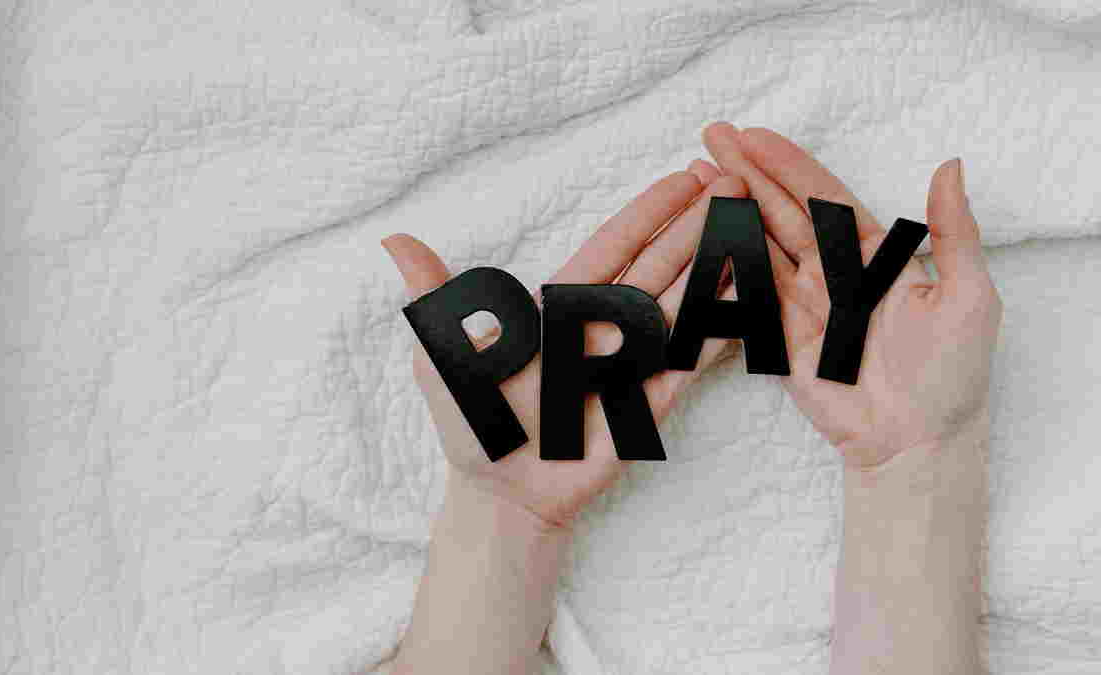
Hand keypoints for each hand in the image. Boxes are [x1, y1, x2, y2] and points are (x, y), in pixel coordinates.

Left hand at [384, 165, 745, 529]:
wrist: (500, 495)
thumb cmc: (471, 427)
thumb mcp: (443, 356)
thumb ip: (435, 298)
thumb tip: (395, 239)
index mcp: (560, 308)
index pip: (613, 247)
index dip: (649, 212)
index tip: (684, 177)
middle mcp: (602, 328)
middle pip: (657, 264)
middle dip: (695, 225)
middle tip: (733, 183)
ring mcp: (630, 362)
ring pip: (679, 304)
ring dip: (714, 266)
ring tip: (749, 226)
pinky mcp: (648, 403)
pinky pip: (689, 361)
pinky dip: (717, 330)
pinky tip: (746, 298)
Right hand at [701, 122, 1001, 467]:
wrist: (916, 441)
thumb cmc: (952, 373)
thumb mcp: (970, 295)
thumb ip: (954, 232)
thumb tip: (950, 166)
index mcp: (876, 256)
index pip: (825, 197)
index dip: (790, 164)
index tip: (755, 136)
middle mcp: (834, 273)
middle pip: (782, 211)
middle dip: (747, 172)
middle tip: (713, 136)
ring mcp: (803, 303)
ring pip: (759, 243)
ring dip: (729, 208)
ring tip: (698, 173)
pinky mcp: (779, 336)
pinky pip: (749, 291)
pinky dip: (726, 259)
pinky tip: (704, 230)